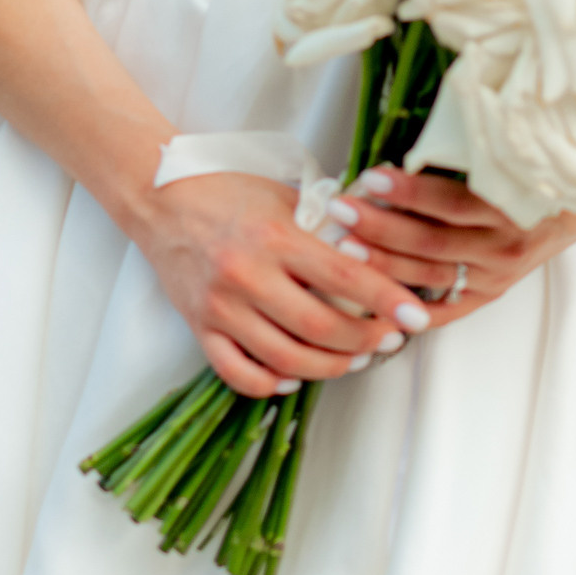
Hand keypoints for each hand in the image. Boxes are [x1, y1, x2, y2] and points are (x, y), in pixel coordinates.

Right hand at [138, 171, 434, 399]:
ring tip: (352, 359)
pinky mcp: (199, 327)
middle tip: (388, 340)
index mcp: (275, 235)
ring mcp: (220, 306)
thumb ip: (325, 224)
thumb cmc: (227, 192)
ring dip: (328, 366)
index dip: (386, 300)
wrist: (159, 199)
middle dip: (364, 340)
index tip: (416, 316)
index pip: (345, 276)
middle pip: (320, 327)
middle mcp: (247, 274)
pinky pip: (238, 373)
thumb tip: (377, 247)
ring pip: (285, 357)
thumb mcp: (283, 195)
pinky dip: (270, 383)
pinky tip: (293, 375)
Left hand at [337, 167, 575, 327]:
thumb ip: (465, 156)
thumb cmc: (534, 174)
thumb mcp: (509, 157)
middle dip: (380, 226)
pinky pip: (444, 310)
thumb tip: (406, 147)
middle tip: (340, 210)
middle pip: (431, 241)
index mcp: (512, 209)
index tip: (369, 178)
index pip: (450, 204)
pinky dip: (410, 307)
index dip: (408, 193)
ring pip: (430, 275)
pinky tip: (375, 300)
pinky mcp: (489, 296)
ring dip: (383, 262)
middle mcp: (505, 248)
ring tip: (345, 247)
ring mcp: (496, 278)